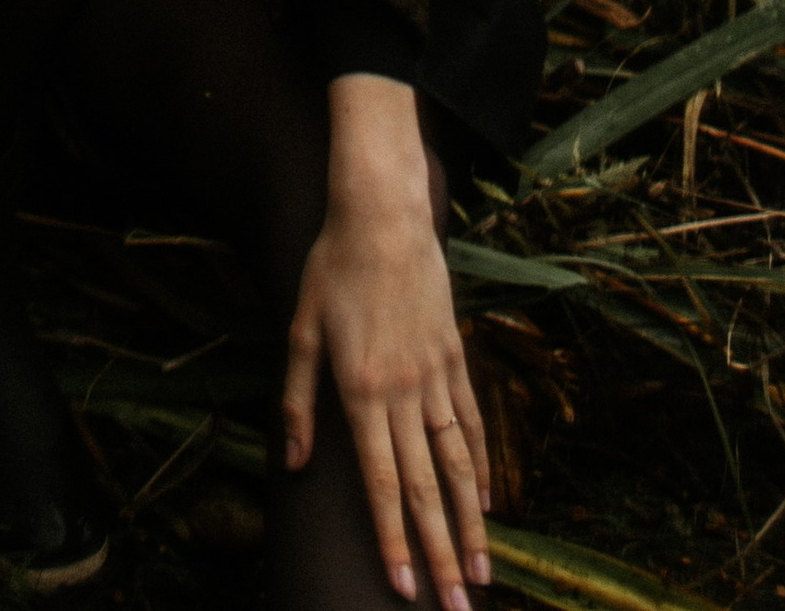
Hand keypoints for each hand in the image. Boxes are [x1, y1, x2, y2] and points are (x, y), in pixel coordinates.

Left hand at [283, 75, 488, 603]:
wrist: (382, 213)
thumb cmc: (331, 269)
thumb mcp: (300, 331)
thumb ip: (299, 402)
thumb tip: (297, 464)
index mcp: (362, 391)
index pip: (382, 484)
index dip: (393, 540)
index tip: (404, 586)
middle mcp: (404, 392)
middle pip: (425, 488)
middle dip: (442, 554)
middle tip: (455, 606)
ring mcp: (435, 375)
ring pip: (458, 464)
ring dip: (471, 524)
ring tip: (484, 572)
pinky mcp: (455, 357)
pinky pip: (471, 421)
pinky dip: (481, 465)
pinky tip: (487, 502)